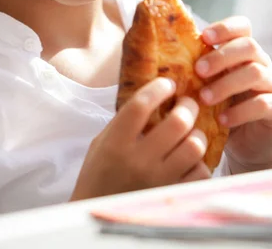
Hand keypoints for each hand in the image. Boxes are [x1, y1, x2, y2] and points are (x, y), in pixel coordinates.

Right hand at [70, 77, 209, 201]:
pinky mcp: (174, 196)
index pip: (140, 105)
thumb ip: (124, 121)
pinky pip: (201, 172)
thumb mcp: (102, 142)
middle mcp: (138, 161)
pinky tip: (191, 158)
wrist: (97, 213)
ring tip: (191, 131)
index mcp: (116, 143)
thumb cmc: (99, 174)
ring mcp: (159, 180)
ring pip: (194, 146)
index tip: (167, 84)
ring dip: (196, 133)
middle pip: (177, 123)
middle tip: (187, 103)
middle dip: (187, 106)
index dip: (158, 88)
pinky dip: (199, 161)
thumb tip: (150, 95)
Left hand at [197, 16, 271, 172]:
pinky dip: (239, 111)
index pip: (242, 27)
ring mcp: (271, 85)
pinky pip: (263, 104)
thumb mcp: (207, 86)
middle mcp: (260, 64)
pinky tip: (221, 120)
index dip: (225, 28)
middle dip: (221, 56)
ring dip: (226, 84)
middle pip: (249, 46)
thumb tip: (156, 57)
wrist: (246, 144)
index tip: (204, 37)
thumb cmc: (220, 109)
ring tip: (204, 98)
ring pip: (255, 72)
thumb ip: (194, 70)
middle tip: (198, 70)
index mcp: (241, 53)